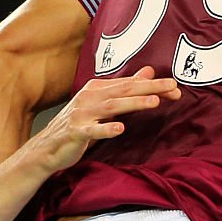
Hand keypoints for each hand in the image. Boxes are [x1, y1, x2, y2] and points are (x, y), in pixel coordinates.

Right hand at [24, 66, 179, 174]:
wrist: (46, 148)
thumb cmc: (78, 124)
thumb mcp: (102, 104)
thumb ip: (125, 88)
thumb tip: (148, 72)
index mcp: (97, 88)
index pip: (129, 84)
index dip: (153, 85)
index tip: (174, 87)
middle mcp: (89, 97)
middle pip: (124, 90)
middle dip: (150, 88)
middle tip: (172, 87)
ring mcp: (81, 115)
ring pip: (111, 107)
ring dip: (133, 104)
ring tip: (154, 102)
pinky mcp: (75, 133)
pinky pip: (92, 131)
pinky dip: (106, 129)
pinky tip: (120, 128)